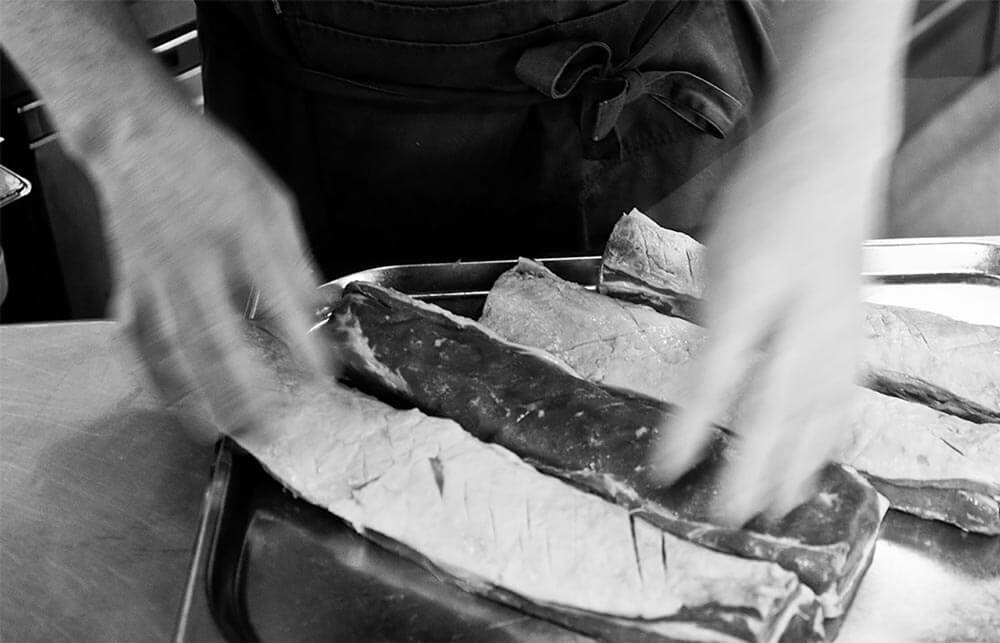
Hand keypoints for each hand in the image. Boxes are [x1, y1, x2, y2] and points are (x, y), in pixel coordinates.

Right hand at [93, 108, 331, 440]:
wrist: (136, 138)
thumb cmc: (208, 165)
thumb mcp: (272, 200)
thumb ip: (294, 259)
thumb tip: (320, 307)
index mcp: (242, 234)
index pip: (281, 301)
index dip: (305, 345)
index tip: (326, 378)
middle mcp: (197, 262)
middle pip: (220, 339)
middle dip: (247, 390)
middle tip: (271, 430)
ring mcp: (156, 277)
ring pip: (175, 350)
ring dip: (199, 397)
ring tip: (222, 431)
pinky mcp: (128, 284)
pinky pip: (137, 341)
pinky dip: (152, 377)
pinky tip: (169, 403)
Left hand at [650, 109, 888, 524]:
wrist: (828, 160)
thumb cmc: (759, 202)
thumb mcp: (716, 251)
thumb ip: (712, 319)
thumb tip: (707, 384)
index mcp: (752, 285)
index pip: (716, 369)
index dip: (691, 424)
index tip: (667, 467)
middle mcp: (801, 311)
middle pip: (777, 401)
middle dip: (754, 464)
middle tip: (731, 514)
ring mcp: (838, 321)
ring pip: (819, 406)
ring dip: (797, 461)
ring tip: (777, 505)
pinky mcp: (857, 327)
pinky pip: (848, 390)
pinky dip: (832, 432)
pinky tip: (823, 456)